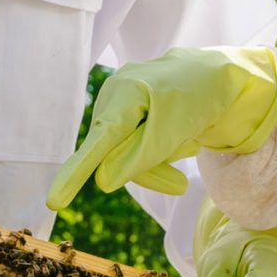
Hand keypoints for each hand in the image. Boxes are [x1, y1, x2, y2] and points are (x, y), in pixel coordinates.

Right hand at [49, 47, 276, 209]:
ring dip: (157, 162)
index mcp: (124, 93)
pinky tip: (180, 141)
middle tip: (181, 184)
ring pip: (126, 152)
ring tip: (189, 148)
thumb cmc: (200, 95)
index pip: (98, 142)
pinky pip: (135, 144)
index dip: (75, 174)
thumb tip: (103, 181)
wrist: (222, 74)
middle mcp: (115, 94)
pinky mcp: (131, 110)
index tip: (54, 202)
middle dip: (149, 168)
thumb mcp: (176, 128)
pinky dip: (157, 151)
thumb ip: (140, 156)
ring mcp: (121, 102)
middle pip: (115, 153)